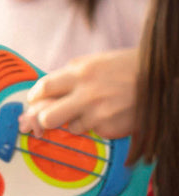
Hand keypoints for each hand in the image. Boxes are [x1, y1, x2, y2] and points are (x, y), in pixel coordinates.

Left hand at [19, 49, 139, 138]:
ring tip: (94, 109)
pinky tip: (109, 114)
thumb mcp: (96, 63)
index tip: (34, 103)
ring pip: (70, 128)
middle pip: (46, 118)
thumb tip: (42, 95)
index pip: (43, 88)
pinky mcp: (110, 128)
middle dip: (43, 121)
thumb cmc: (126, 68)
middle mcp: (88, 93)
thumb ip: (69, 77)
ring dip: (76, 122)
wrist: (161, 76)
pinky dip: (95, 126)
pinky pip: (91, 132)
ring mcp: (99, 113)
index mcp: (82, 71)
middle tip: (46, 120)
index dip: (34, 98)